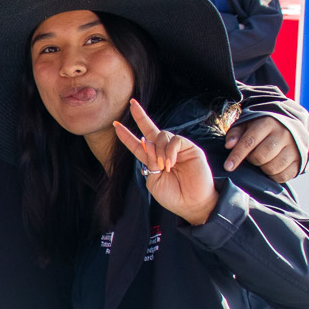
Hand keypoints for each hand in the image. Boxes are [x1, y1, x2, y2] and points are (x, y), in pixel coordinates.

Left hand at [114, 99, 219, 225]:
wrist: (192, 204)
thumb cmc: (173, 196)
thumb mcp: (154, 181)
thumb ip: (148, 162)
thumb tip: (148, 143)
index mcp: (153, 161)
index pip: (138, 145)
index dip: (127, 136)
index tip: (116, 125)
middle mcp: (164, 151)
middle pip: (151, 130)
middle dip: (140, 116)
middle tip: (132, 104)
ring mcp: (177, 149)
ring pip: (162, 135)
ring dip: (158, 150)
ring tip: (164, 166)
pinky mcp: (190, 148)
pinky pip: (175, 140)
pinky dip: (169, 150)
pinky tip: (170, 162)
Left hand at [223, 115, 301, 180]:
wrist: (293, 126)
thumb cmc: (263, 127)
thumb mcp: (248, 124)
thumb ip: (236, 133)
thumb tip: (229, 145)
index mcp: (268, 123)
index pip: (249, 141)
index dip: (237, 156)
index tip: (228, 167)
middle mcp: (283, 134)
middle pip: (260, 156)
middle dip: (252, 160)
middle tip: (252, 156)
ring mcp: (294, 147)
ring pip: (272, 168)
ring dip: (263, 168)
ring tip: (263, 161)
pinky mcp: (300, 160)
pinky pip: (283, 176)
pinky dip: (274, 176)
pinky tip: (272, 168)